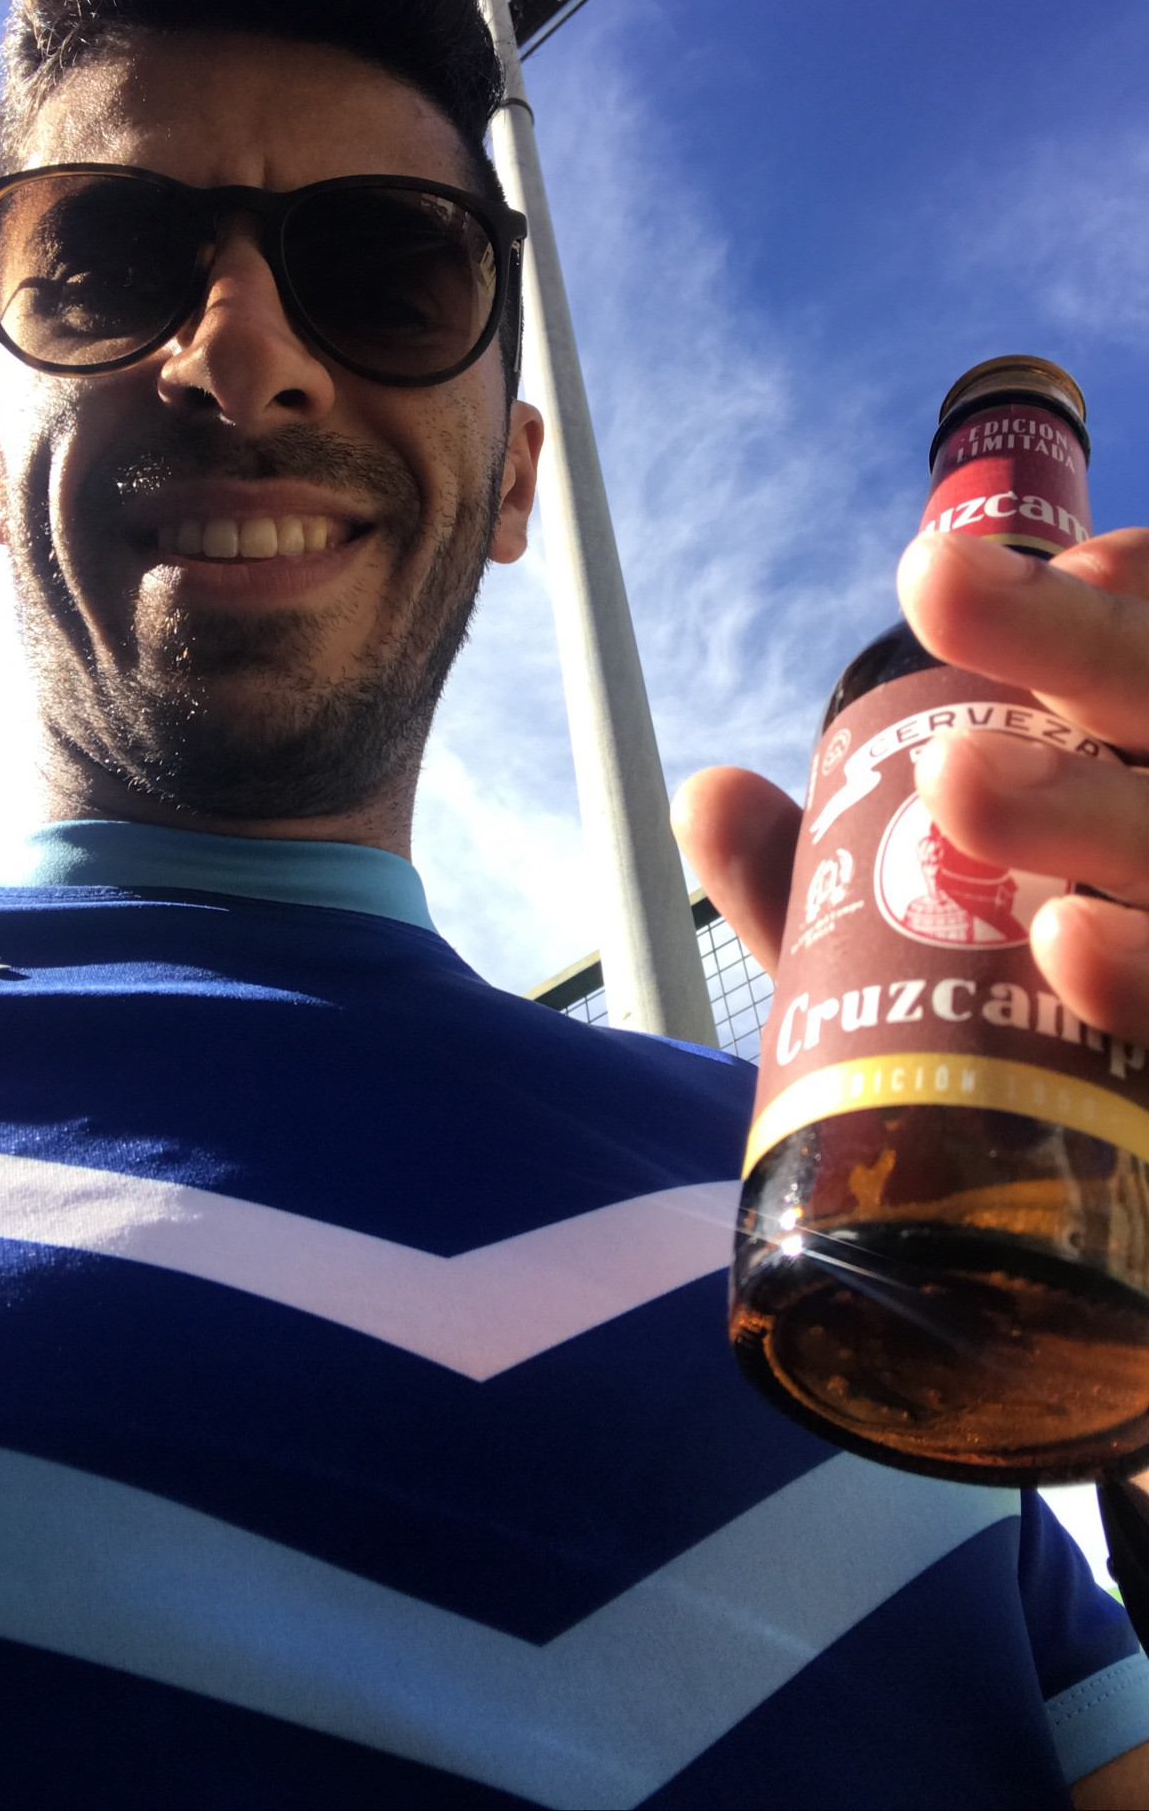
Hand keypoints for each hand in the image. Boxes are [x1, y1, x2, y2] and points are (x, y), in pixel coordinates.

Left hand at [673, 528, 1148, 1047]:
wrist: (1082, 1250)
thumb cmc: (1024, 1075)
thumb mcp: (911, 969)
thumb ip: (824, 890)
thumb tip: (709, 792)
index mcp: (1137, 801)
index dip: (1112, 590)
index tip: (1010, 563)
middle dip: (1070, 644)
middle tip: (940, 592)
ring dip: (1088, 806)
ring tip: (960, 784)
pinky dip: (1143, 981)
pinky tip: (1074, 950)